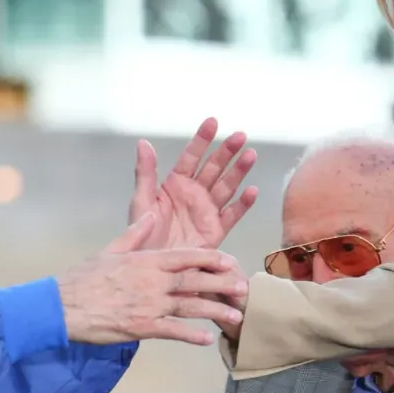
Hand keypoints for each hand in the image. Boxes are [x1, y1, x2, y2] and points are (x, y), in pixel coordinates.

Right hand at [58, 214, 247, 345]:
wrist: (63, 307)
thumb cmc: (84, 278)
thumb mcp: (111, 250)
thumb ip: (136, 233)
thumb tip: (151, 213)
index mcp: (147, 260)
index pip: (187, 256)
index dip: (211, 259)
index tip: (229, 261)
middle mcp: (153, 281)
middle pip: (195, 281)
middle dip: (222, 284)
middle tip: (243, 289)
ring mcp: (150, 305)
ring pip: (190, 307)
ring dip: (215, 311)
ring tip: (234, 317)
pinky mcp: (143, 327)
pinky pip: (173, 331)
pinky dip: (192, 335)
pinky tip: (207, 339)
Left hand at [129, 118, 258, 249]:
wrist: (153, 270)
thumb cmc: (143, 236)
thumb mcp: (141, 202)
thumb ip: (145, 173)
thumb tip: (143, 142)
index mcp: (175, 185)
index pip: (191, 157)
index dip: (202, 140)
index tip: (213, 122)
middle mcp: (194, 194)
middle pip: (214, 168)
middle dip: (227, 152)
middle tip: (240, 136)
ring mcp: (207, 211)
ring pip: (226, 186)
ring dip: (239, 171)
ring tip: (251, 155)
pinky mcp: (216, 231)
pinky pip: (232, 215)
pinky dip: (243, 204)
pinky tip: (252, 191)